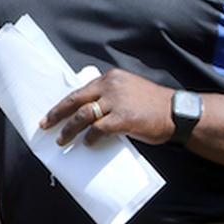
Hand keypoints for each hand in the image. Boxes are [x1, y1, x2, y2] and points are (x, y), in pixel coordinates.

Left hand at [38, 69, 174, 145]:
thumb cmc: (153, 106)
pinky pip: (99, 129)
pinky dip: (90, 138)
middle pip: (76, 100)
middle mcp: (111, 86)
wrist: (178, 113)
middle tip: (45, 125)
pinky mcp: (123, 118)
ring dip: (70, 130)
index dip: (64, 103)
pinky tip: (87, 144)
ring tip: (62, 141)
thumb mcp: (129, 92)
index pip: (81, 90)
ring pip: (83, 115)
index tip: (51, 114)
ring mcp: (117, 101)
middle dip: (58, 114)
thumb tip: (88, 114)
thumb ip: (109, 98)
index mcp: (111, 78)